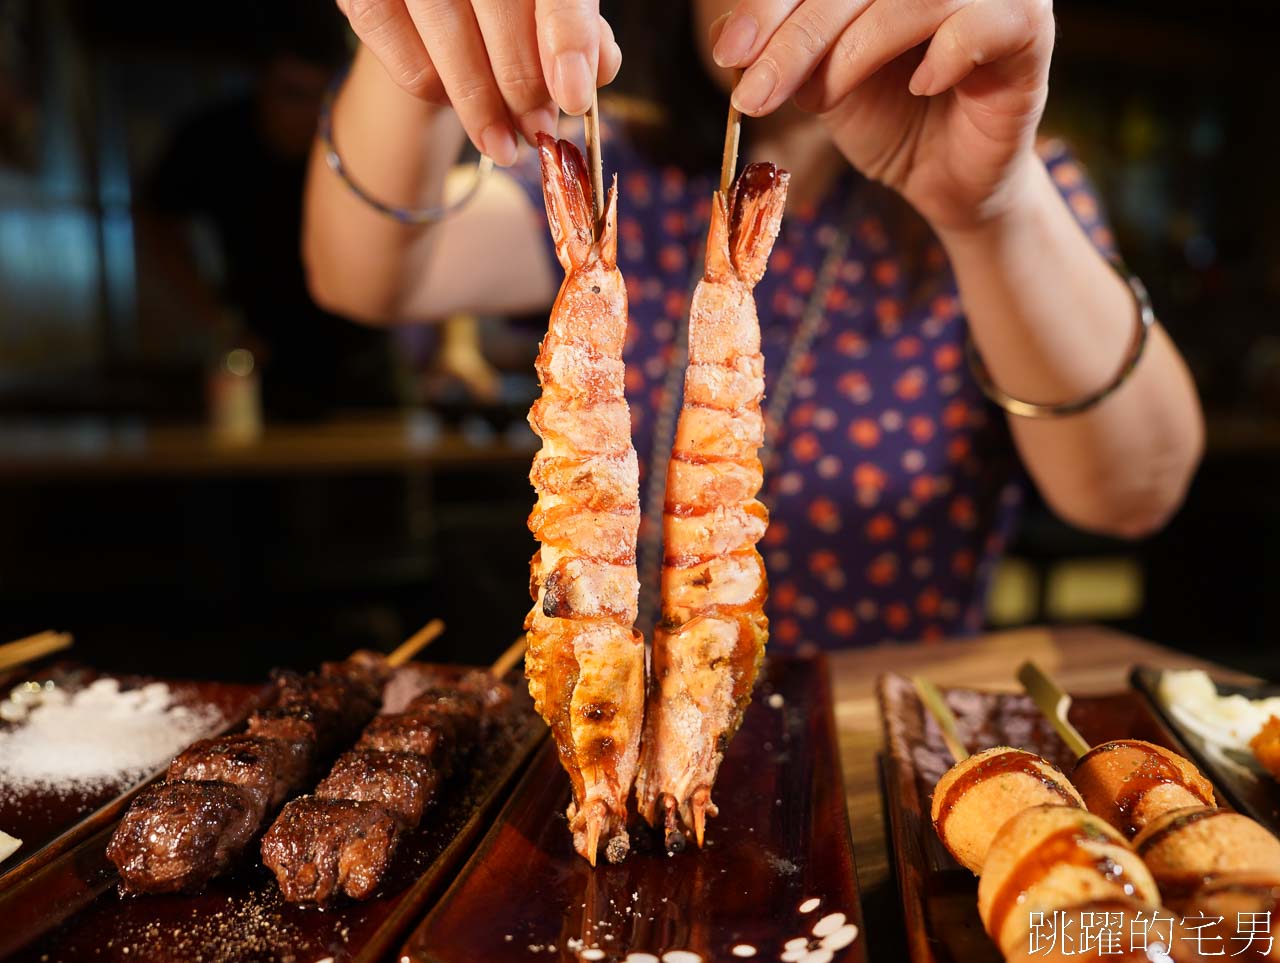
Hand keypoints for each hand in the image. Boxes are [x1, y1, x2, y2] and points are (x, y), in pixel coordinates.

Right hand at [336, 0, 621, 164]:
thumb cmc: (506, 5)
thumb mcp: (548, 9)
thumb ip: (581, 31)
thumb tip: (600, 68)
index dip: (568, 39)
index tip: (576, 98)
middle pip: (501, 10)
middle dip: (524, 84)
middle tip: (539, 131)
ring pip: (449, 37)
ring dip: (480, 105)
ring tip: (503, 146)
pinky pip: (404, 55)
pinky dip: (435, 90)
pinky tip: (453, 104)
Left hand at [714, 0, 1054, 232]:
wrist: (944, 179)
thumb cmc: (886, 118)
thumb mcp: (820, 81)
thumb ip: (785, 51)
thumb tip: (732, 40)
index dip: (772, 6)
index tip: (731, 55)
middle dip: (797, 38)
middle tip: (754, 95)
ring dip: (853, 52)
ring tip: (826, 98)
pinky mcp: (1027, 27)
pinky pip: (980, 23)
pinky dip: (941, 55)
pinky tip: (920, 86)